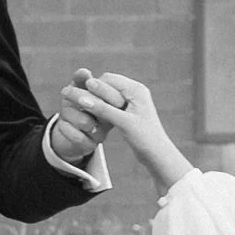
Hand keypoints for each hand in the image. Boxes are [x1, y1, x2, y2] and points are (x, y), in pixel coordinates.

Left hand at [50, 69, 117, 167]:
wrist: (69, 130)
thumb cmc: (76, 105)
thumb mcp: (78, 89)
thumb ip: (81, 80)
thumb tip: (84, 72)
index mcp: (112, 105)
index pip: (113, 95)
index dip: (99, 87)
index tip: (85, 82)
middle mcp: (110, 120)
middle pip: (99, 107)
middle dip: (80, 97)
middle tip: (65, 91)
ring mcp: (101, 134)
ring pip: (85, 122)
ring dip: (70, 113)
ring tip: (64, 111)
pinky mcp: (90, 146)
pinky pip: (78, 137)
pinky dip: (67, 128)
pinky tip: (62, 123)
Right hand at [70, 71, 189, 193]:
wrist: (158, 155)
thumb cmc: (145, 138)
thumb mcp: (123, 123)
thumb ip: (103, 109)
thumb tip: (82, 98)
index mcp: (136, 89)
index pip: (107, 79)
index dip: (92, 87)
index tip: (77, 97)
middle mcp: (134, 91)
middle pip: (106, 84)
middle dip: (93, 92)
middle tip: (76, 101)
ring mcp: (132, 101)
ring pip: (107, 95)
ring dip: (96, 101)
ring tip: (83, 110)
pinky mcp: (129, 112)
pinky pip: (110, 105)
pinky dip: (101, 109)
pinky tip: (94, 117)